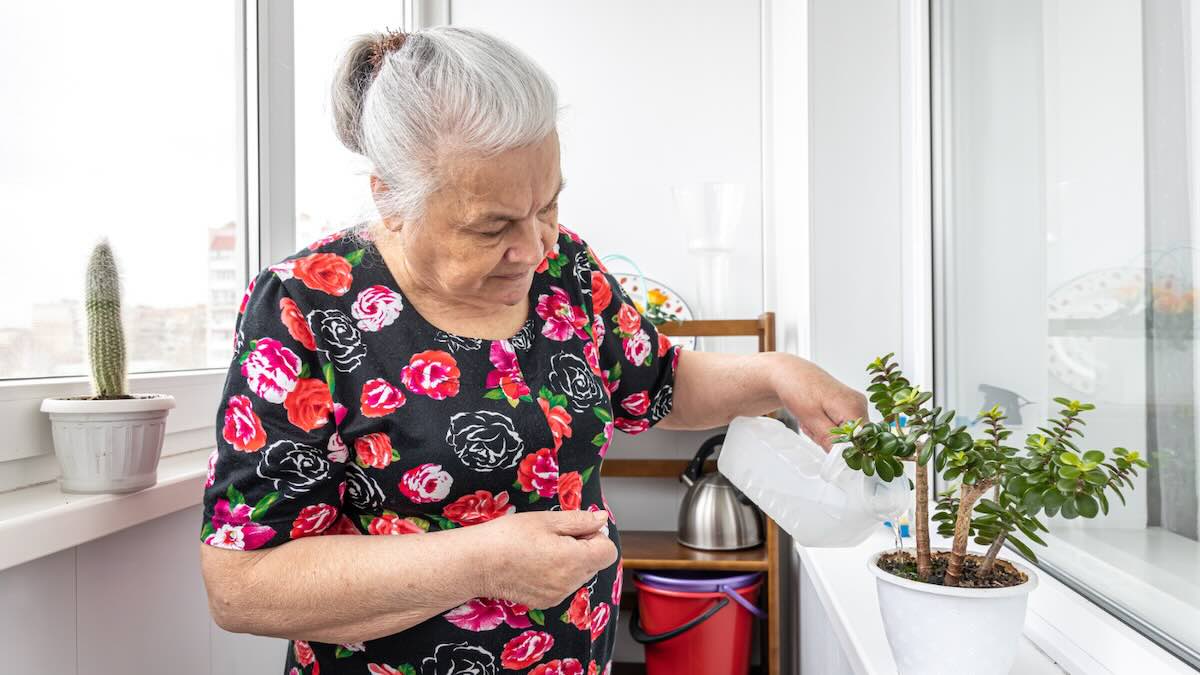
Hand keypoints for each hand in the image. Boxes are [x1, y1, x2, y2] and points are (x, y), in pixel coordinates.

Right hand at [476, 510, 617, 608]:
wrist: (476, 563)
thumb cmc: (508, 536)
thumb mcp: (547, 520)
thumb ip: (580, 521)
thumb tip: (601, 519)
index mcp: (574, 560)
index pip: (608, 552)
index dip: (596, 536)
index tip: (577, 529)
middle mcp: (570, 583)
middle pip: (594, 564)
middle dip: (583, 548)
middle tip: (555, 536)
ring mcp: (558, 595)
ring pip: (579, 575)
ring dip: (570, 561)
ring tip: (542, 549)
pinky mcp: (545, 602)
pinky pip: (563, 585)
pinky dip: (557, 573)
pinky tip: (535, 563)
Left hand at [773, 357, 867, 451]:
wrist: (790, 373)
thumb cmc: (798, 389)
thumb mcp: (811, 419)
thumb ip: (831, 440)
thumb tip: (845, 458)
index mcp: (854, 407)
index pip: (861, 443)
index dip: (842, 449)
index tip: (823, 440)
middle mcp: (860, 405)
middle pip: (853, 441)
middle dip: (832, 440)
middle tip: (814, 426)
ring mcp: (857, 405)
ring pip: (847, 435)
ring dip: (827, 434)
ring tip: (813, 419)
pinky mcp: (851, 406)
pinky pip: (843, 427)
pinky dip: (828, 427)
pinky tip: (817, 417)